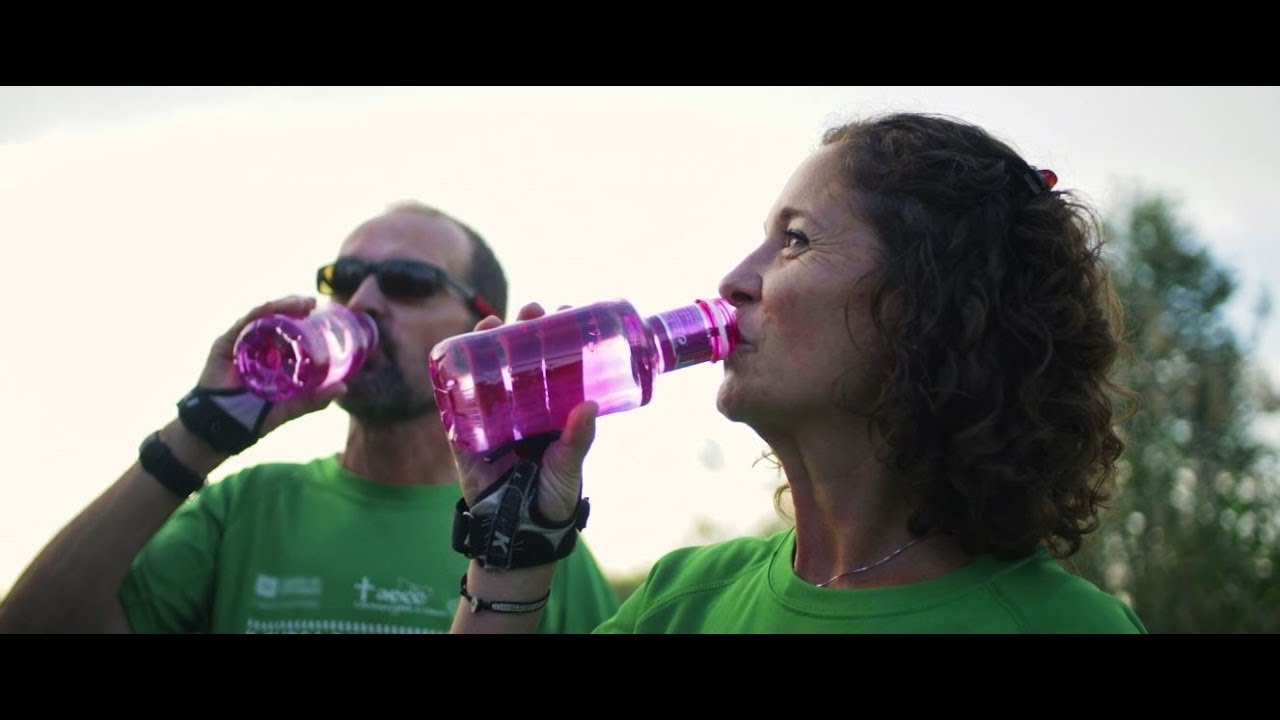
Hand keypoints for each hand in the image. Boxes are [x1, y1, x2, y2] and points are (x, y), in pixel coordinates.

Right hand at [197, 296, 347, 436]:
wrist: (222, 427)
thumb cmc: (253, 417)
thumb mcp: (290, 407)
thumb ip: (314, 399)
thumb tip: (343, 388)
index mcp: (271, 355)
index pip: (288, 330)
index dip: (304, 319)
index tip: (323, 313)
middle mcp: (256, 345)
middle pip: (277, 318)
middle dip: (295, 306)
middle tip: (313, 303)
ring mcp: (241, 342)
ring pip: (262, 315)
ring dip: (282, 305)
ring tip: (302, 303)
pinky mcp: (225, 343)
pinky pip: (244, 323)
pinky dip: (260, 313)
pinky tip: (274, 308)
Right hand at [452, 302, 598, 522]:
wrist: (519, 532)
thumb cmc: (552, 498)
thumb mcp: (569, 465)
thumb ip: (578, 439)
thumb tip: (591, 406)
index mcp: (549, 411)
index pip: (554, 366)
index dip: (556, 340)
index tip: (566, 313)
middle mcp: (521, 409)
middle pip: (519, 361)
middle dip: (522, 332)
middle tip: (532, 311)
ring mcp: (492, 419)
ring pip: (486, 373)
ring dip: (487, 345)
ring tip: (493, 323)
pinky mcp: (465, 435)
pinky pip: (454, 403)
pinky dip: (451, 380)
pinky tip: (454, 354)